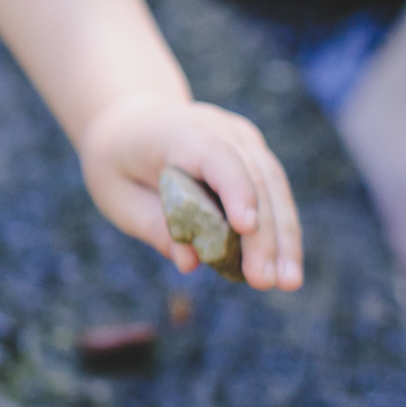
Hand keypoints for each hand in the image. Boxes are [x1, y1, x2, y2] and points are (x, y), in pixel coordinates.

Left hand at [78, 95, 304, 290]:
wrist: (128, 124)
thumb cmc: (118, 163)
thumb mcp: (117, 196)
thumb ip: (152, 225)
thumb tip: (190, 262)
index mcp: (176, 131)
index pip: (215, 155)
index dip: (234, 189)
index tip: (246, 228)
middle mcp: (217, 128)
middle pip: (253, 176)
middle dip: (263, 233)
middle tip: (264, 281)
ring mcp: (241, 139)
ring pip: (273, 186)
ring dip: (283, 237)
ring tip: (288, 282)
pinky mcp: (253, 155)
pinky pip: (273, 192)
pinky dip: (280, 231)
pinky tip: (285, 267)